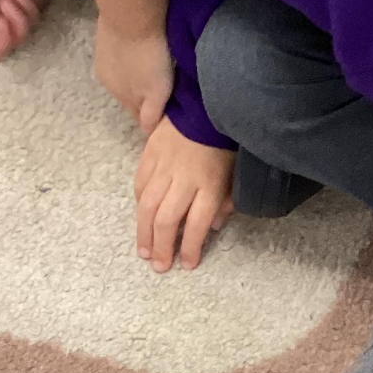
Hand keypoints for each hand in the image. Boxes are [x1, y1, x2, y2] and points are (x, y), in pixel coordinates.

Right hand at [95, 19, 173, 131]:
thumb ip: (151, 114)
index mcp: (124, 98)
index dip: (151, 118)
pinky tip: (137, 51)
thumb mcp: (157, 91)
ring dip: (134, 77)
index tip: (163, 115)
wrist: (129, 16)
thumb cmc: (149, 56)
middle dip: (142, 99)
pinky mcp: (103, 41)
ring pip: (122, 78)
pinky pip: (118, 57)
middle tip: (161, 90)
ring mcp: (103, 62)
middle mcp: (109, 85)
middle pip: (129, 98)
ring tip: (150, 69)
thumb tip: (148, 133)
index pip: (139, 117)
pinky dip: (128, 59)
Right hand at [134, 116, 234, 271]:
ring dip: (144, 233)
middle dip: (162, 247)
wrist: (205, 106)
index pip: (197, 224)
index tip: (187, 264)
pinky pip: (140, 185)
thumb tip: (213, 227)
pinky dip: (139, 205)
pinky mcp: (149, 155)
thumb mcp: (233, 174)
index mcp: (209, 185)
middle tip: (159, 266)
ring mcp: (164, 167)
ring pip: (147, 206)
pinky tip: (142, 219)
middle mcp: (184, 179)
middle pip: (167, 220)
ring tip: (144, 251)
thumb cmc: (223, 143)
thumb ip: (224, 202)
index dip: (191, 247)